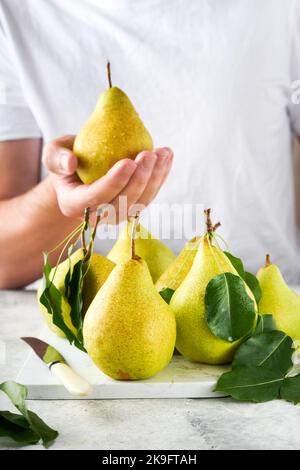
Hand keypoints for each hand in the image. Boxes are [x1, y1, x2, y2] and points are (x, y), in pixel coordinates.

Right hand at [42, 135, 172, 222]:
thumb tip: (71, 163)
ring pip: (140, 203)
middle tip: (149, 154)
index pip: (96, 197)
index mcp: (73, 205)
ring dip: (155, 179)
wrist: (80, 173)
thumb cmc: (66, 161)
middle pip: (122, 203)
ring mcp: (117, 214)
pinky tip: (167, 157)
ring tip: (163, 153)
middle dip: (139, 180)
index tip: (128, 161)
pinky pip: (150, 195)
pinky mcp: (133, 207)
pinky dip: (161, 177)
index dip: (114, 182)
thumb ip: (55, 157)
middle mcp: (97, 216)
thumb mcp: (53, 154)